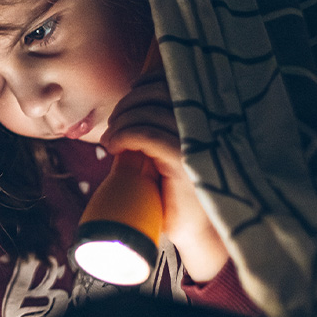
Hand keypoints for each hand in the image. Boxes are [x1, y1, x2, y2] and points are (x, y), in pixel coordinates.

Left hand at [100, 69, 227, 281]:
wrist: (195, 233)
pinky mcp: (183, 162)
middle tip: (115, 123)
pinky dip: (124, 136)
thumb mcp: (165, 155)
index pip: (177, 85)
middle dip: (130, 103)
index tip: (131, 93)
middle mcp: (205, 128)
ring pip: (149, 114)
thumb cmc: (177, 194)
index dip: (149, 83)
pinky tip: (115, 147)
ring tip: (111, 139)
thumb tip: (127, 110)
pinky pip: (146, 135)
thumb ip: (155, 130)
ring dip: (122, 122)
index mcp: (205, 122)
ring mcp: (195, 144)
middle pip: (160, 94)